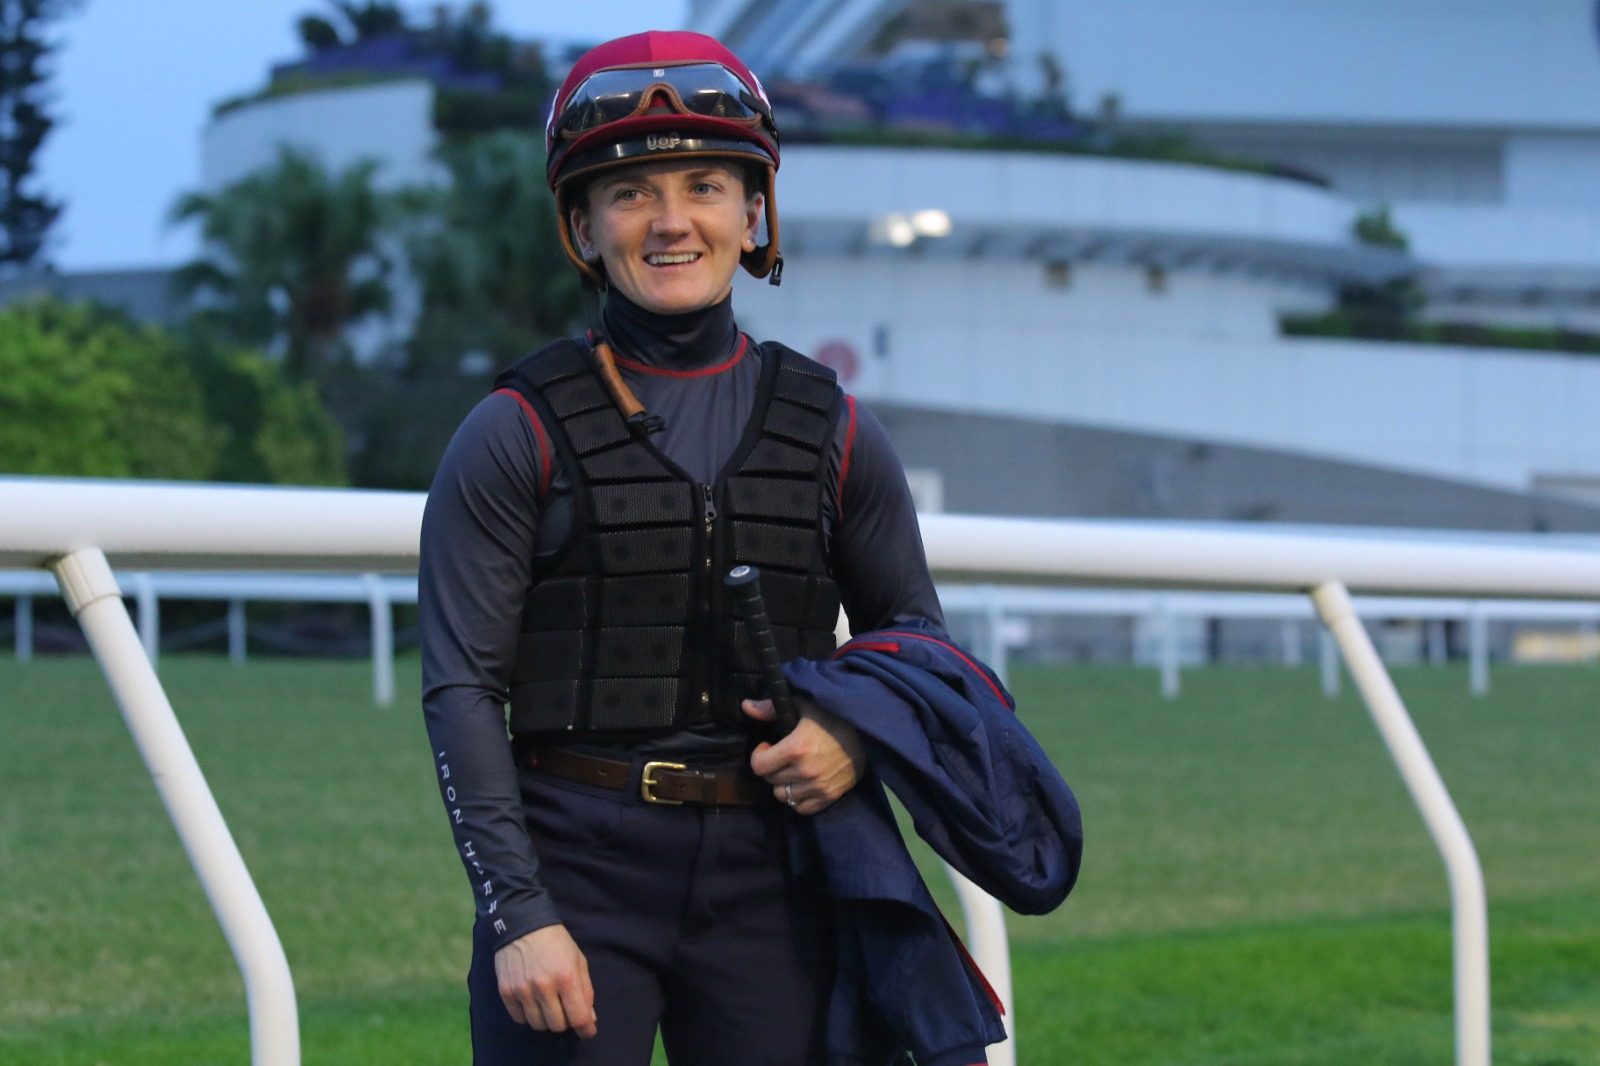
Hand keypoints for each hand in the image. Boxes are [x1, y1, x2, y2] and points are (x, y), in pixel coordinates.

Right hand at [493, 924, 597, 1037]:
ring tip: (547, 1004)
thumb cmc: (556, 942)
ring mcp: (523, 990)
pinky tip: (532, 1002)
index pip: (578, 1017)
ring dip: (546, 1020)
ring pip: (538, 1025)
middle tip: (564, 1009)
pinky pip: (520, 1019)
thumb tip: (589, 1018)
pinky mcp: (506, 992)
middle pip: (557, 1025)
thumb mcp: (578, 960)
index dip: (586, 1029)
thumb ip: (585, 990)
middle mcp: (544, 986)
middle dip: (565, 1021)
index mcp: (566, 977)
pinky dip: (528, 1016)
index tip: (587, 1031)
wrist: (522, 925)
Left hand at [743, 696, 864, 814]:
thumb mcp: (804, 705)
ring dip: (784, 784)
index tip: (768, 746)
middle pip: (770, 780)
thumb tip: (745, 706)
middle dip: (772, 767)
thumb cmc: (833, 715)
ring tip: (793, 771)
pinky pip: (802, 808)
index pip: (759, 766)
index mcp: (795, 748)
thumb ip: (771, 708)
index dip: (760, 755)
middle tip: (782, 757)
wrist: (869, 732)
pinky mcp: (830, 797)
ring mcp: (818, 787)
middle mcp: (804, 771)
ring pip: (783, 796)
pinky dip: (798, 799)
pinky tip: (803, 785)